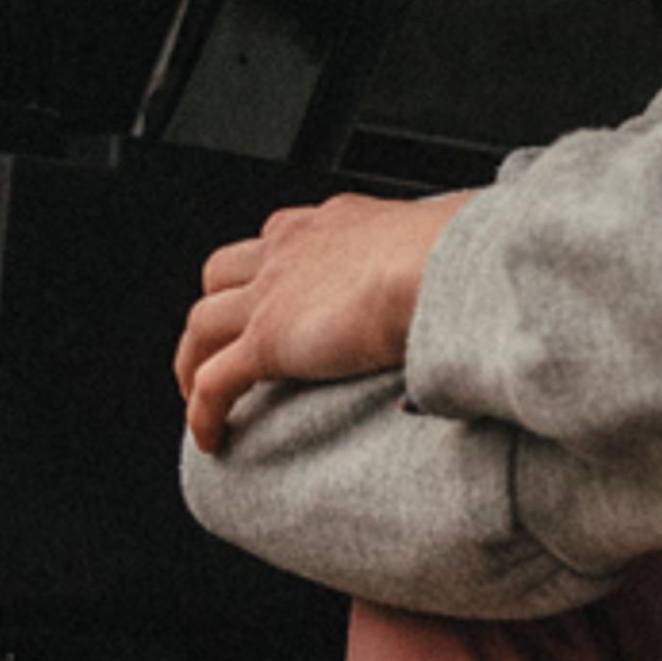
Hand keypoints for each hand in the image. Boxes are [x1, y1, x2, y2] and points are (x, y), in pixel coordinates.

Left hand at [176, 193, 464, 452]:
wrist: (440, 265)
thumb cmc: (458, 253)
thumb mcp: (441, 246)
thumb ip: (436, 266)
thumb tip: (467, 289)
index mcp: (333, 223)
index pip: (280, 239)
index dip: (269, 271)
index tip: (277, 298)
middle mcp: (290, 249)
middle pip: (222, 273)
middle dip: (217, 306)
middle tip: (225, 344)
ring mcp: (271, 294)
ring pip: (201, 324)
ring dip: (193, 360)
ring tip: (199, 396)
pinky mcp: (267, 341)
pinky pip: (213, 382)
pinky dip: (203, 411)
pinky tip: (211, 437)